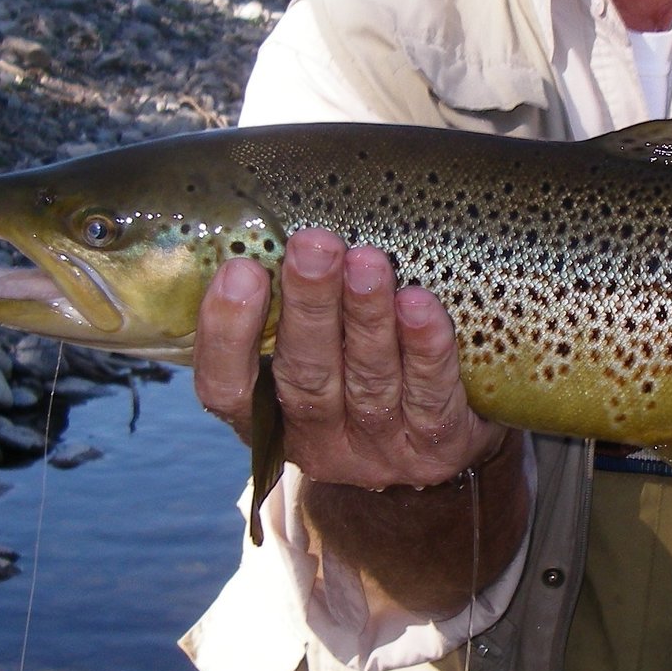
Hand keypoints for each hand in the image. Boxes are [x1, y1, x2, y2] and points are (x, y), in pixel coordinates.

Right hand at [192, 227, 511, 489]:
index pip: (228, 388)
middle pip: (305, 376)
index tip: (240, 270)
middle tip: (313, 246)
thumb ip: (292, 302)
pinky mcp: (437, 447)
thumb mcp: (315, 350)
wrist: (444, 445)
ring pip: (370, 379)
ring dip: (367, 317)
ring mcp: (379, 448)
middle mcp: (318, 440)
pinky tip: (421, 305)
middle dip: (310, 307)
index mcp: (269, 416)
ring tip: (368, 262)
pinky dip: (426, 349)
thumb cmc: (361, 370)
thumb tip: (284, 222)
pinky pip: (432, 397)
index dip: (227, 335)